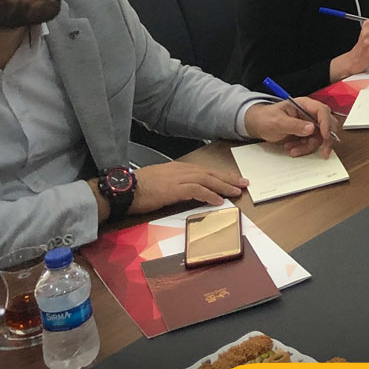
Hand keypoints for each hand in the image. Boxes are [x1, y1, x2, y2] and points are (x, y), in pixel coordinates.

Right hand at [129, 161, 247, 215]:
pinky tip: (219, 200)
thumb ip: (176, 184)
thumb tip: (188, 191)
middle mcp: (181, 170)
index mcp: (178, 169)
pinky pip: (197, 190)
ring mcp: (177, 178)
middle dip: (228, 178)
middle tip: (244, 183)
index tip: (234, 179)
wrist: (123, 189)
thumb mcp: (161, 182)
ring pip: (207, 180)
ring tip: (236, 192)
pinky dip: (209, 194)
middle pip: (210, 173)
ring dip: (223, 186)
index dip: (221, 175)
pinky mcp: (174, 189)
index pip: (205, 171)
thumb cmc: (139, 188)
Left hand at [244, 97, 335, 158]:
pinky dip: (305, 149)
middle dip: (326, 139)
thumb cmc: (266, 118)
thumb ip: (294, 125)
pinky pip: (314, 143)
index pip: (322, 111)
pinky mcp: (308, 135)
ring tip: (292, 149)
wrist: (259, 125)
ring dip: (309, 146)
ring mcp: (311, 124)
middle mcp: (311, 114)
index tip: (325, 137)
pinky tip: (292, 149)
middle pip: (329, 124)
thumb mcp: (277, 122)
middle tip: (324, 153)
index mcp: (305, 105)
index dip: (326, 123)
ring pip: (321, 137)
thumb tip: (312, 128)